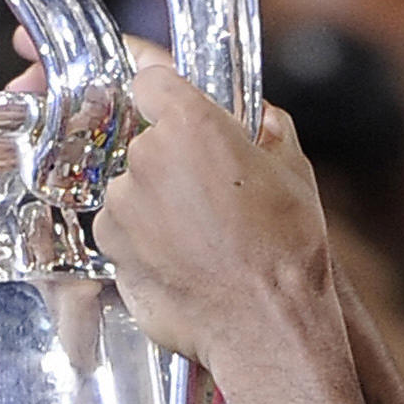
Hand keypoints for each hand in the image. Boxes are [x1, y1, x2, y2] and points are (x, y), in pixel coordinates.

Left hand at [91, 65, 333, 373]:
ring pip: (130, 188)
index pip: (148, 77)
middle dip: (169, 161)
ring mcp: (122, 205)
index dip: (157, 89)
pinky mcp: (110, 248)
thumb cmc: (287, 251)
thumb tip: (258, 117)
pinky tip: (182, 260)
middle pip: (142, 140)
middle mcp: (146, 157)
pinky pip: (121, 231)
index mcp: (191, 123)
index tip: (159, 98)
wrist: (266, 325)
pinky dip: (143, 241)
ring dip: (154, 204)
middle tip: (207, 194)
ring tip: (200, 237)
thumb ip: (266, 128)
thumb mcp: (292, 171)